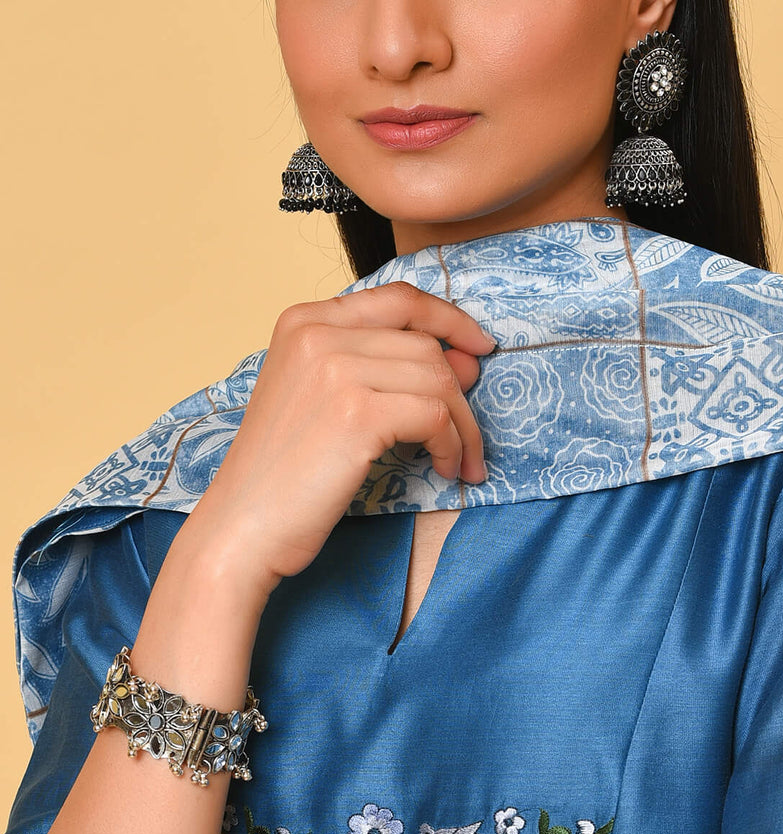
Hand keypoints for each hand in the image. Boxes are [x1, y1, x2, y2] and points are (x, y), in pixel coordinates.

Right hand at [185, 282, 496, 597]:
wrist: (243, 526)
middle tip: (471, 436)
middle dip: (461, 393)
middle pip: (425, 345)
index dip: (449, 320)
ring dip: (463, 427)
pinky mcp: (357, 412)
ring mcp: (336, 368)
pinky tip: (446, 470)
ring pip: (439, 380)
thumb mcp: (321, 400)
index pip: (398, 300)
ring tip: (461, 463)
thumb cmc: (283, 477)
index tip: (479, 347)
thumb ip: (378, 370)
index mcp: (304, 321)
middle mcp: (317, 333)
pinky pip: (436, 415)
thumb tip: (464, 361)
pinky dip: (453, 445)